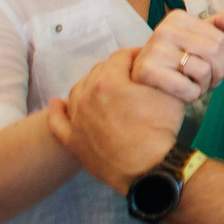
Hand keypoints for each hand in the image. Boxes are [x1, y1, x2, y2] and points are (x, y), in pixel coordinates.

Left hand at [47, 49, 183, 194]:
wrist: (149, 169)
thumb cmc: (161, 128)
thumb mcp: (167, 90)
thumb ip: (154, 71)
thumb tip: (148, 63)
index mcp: (109, 81)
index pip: (121, 56)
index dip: (136, 55)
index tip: (146, 59)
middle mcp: (87, 96)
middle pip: (98, 71)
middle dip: (116, 69)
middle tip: (132, 75)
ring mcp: (77, 119)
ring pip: (77, 91)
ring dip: (92, 85)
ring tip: (107, 89)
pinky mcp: (73, 141)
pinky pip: (57, 121)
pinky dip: (57, 110)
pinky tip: (57, 103)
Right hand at [127, 9, 223, 102]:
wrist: (143, 83)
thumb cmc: (174, 58)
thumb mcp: (194, 37)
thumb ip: (219, 26)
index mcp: (178, 17)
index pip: (219, 38)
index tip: (217, 67)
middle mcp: (164, 30)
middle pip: (214, 52)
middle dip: (219, 72)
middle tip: (213, 82)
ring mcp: (154, 50)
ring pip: (203, 70)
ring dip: (205, 85)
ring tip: (198, 87)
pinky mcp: (147, 72)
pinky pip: (186, 87)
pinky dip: (192, 95)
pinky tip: (186, 94)